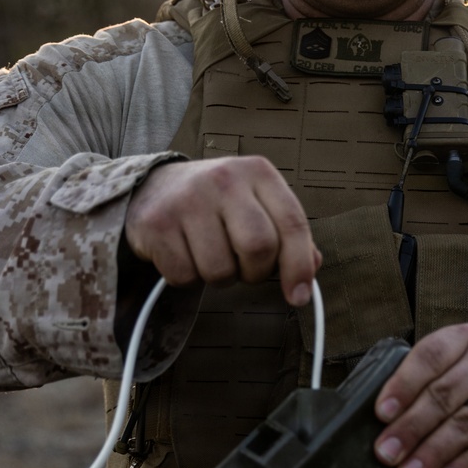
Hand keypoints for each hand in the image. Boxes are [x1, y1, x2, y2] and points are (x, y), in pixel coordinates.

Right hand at [124, 157, 319, 305]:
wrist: (155, 187)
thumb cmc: (217, 202)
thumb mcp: (257, 203)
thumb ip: (287, 232)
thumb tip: (312, 267)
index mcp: (257, 172)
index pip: (292, 222)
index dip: (299, 265)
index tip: (298, 296)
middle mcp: (224, 178)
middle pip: (258, 247)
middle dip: (256, 272)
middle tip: (244, 268)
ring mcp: (187, 199)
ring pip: (220, 269)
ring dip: (221, 278)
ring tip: (211, 255)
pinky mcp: (157, 224)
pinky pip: (184, 276)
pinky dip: (188, 278)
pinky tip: (185, 254)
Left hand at [372, 324, 467, 467]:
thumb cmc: (464, 397)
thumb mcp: (439, 381)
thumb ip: (412, 392)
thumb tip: (374, 424)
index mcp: (462, 339)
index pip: (430, 356)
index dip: (403, 385)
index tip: (381, 413)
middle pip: (444, 394)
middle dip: (410, 427)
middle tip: (386, 454)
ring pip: (465, 423)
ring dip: (433, 452)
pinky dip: (464, 467)